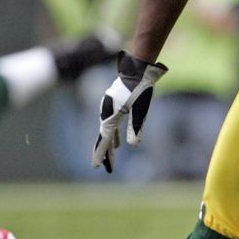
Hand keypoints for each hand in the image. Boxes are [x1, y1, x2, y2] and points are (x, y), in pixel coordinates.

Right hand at [91, 52, 167, 172]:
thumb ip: (136, 127)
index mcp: (111, 115)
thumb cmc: (140, 89)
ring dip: (109, 145)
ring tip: (111, 158)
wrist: (136, 69)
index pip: (104, 139)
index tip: (96, 166)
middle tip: (106, 168)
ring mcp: (108, 108)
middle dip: (105, 153)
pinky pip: (110, 124)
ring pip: (106, 131)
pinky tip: (117, 142)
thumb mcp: (141, 110)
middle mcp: (106, 112)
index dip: (101, 153)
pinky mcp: (112, 105)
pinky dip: (112, 135)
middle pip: (103, 137)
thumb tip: (133, 145)